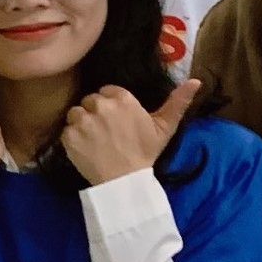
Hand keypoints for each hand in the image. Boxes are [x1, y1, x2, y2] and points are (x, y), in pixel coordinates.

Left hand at [61, 78, 201, 185]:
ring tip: (95, 140)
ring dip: (81, 124)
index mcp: (123, 99)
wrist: (125, 181)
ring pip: (75, 112)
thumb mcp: (165, 127)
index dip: (111, 105)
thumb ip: (178, 101)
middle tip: (106, 132)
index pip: (108, 91)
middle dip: (96, 113)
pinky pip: (65, 129)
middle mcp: (102, 105)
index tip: (117, 121)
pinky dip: (72, 139)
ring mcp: (83, 120)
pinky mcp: (69, 135)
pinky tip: (86, 149)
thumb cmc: (145, 153)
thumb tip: (196, 80)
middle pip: (90, 100)